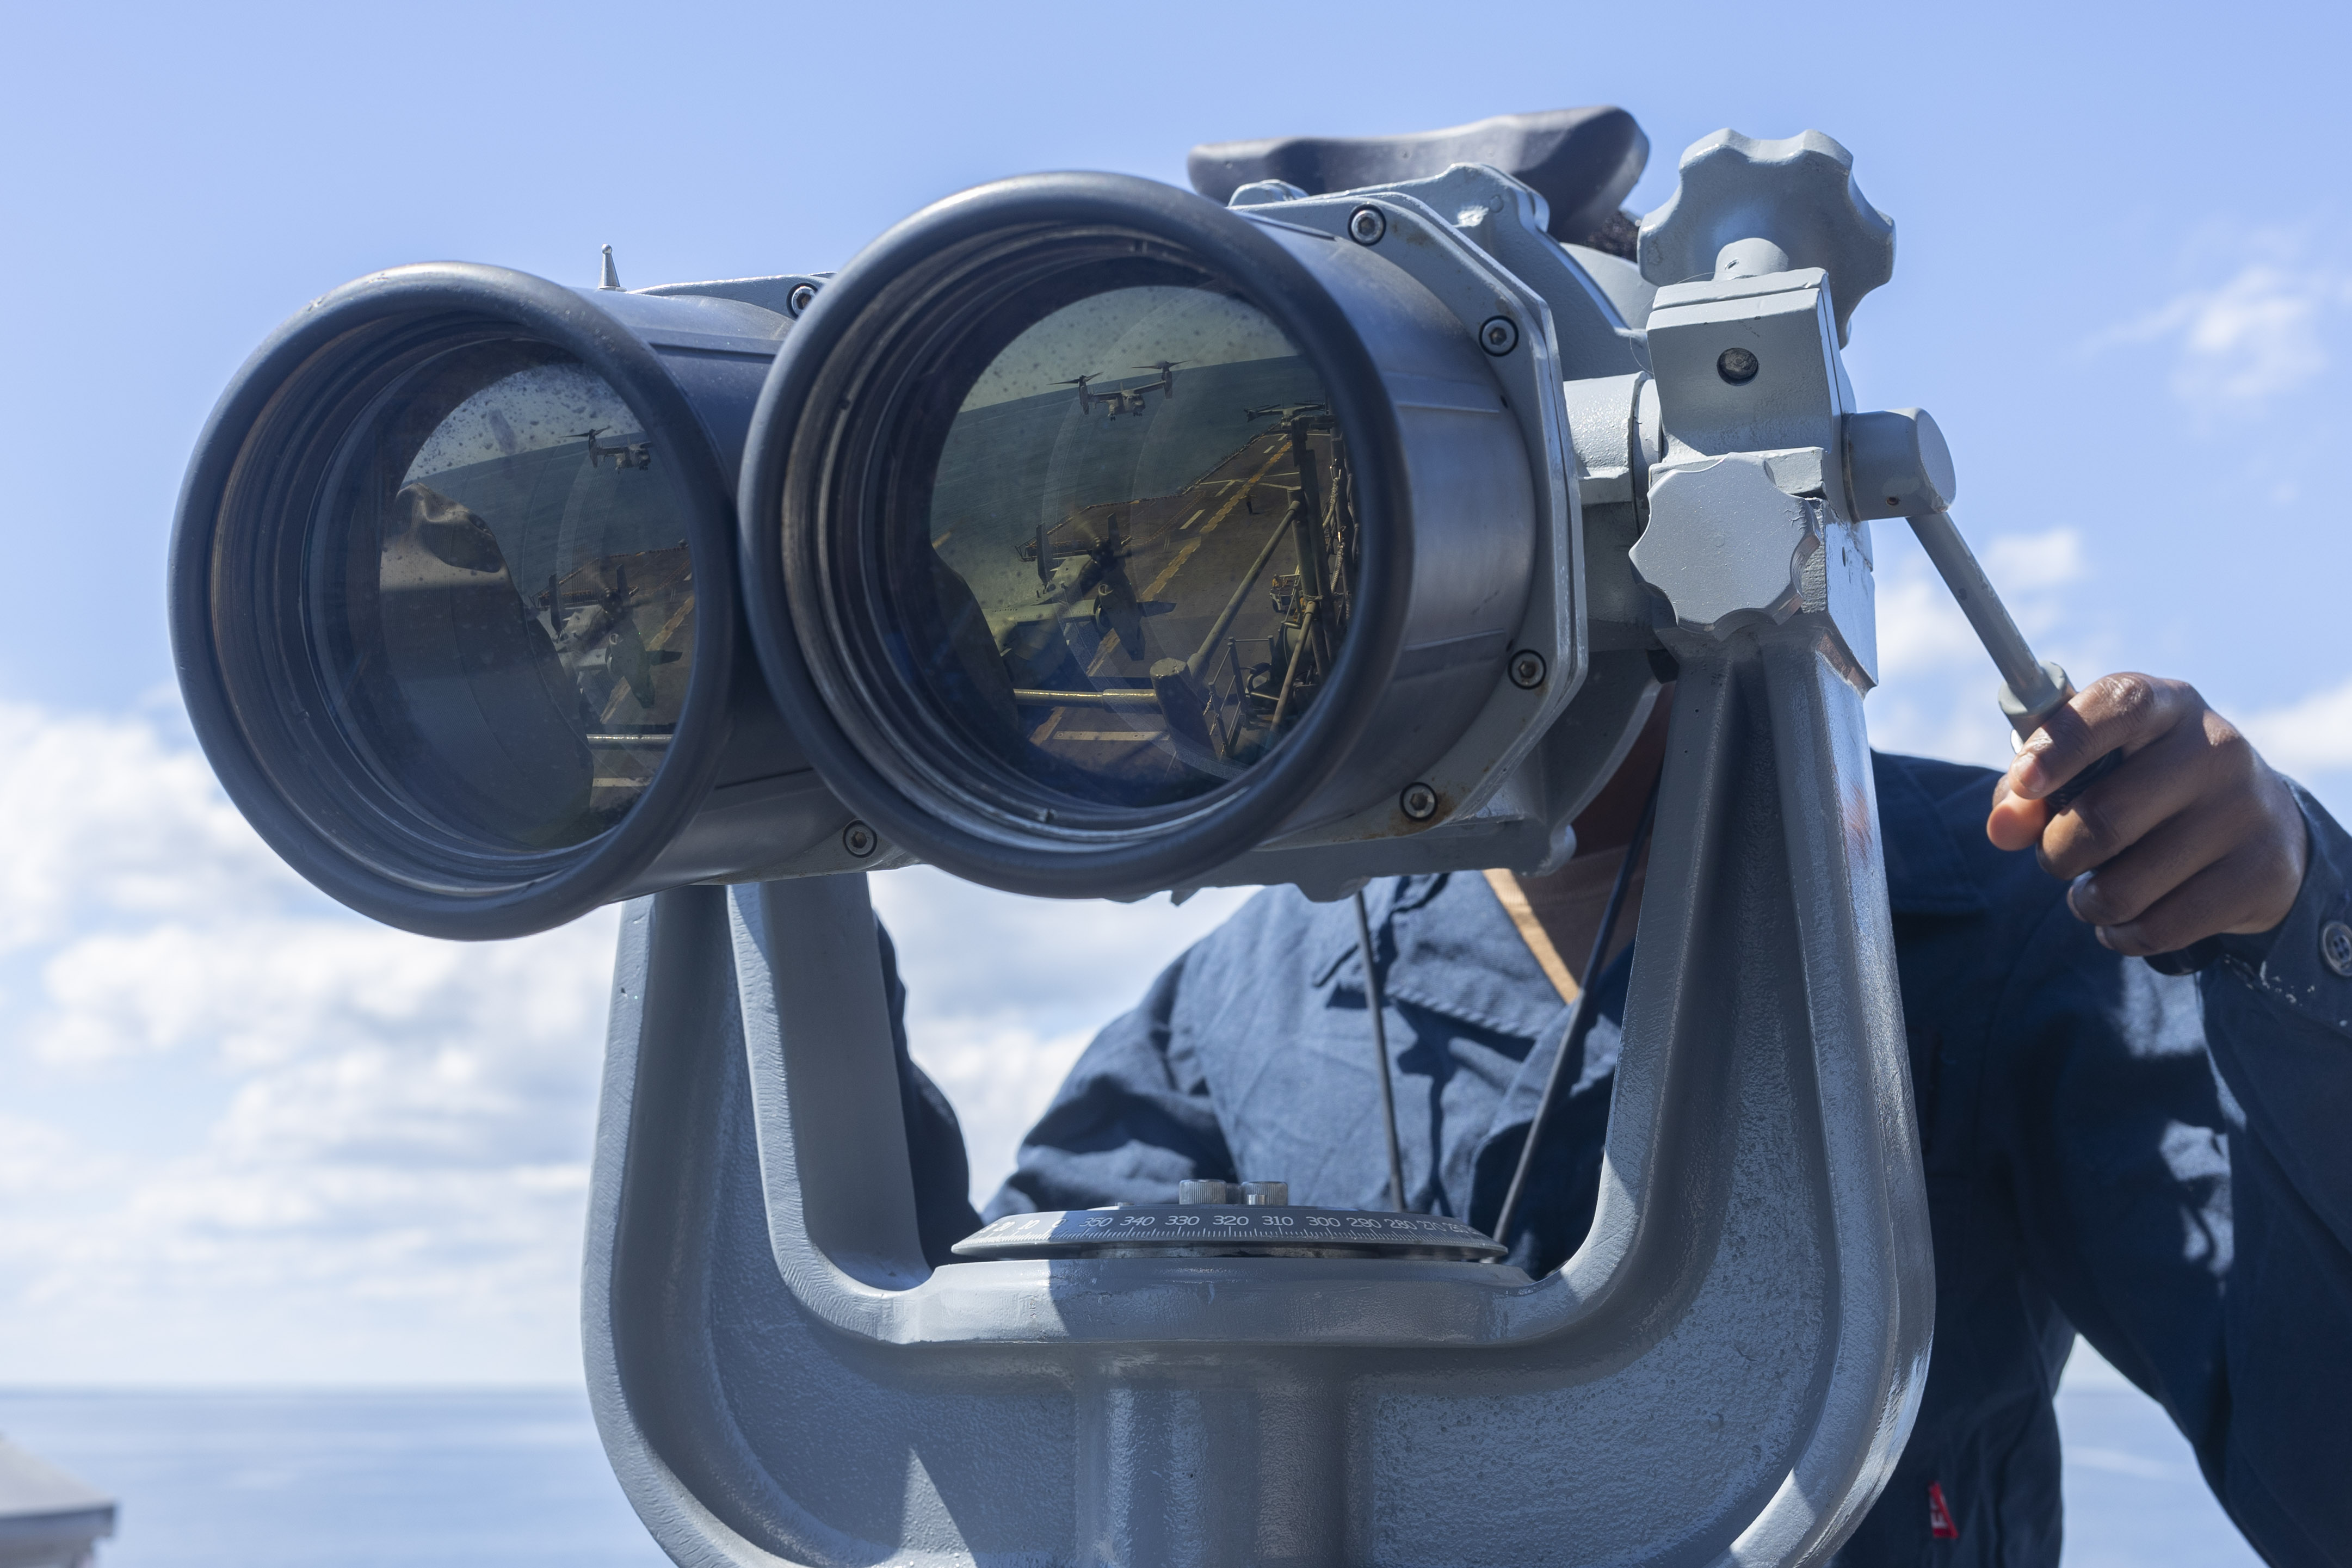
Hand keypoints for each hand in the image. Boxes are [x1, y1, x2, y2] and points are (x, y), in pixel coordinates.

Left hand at [1986, 674, 2308, 954]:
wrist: (2259, 826)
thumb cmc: (2145, 787)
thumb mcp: (2090, 767)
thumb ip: (2030, 789)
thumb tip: (2002, 828)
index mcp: (2167, 704)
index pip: (2115, 707)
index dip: (2059, 745)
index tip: (2024, 783)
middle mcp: (2215, 748)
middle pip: (2102, 817)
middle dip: (2056, 853)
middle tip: (2060, 856)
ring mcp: (2246, 811)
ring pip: (2123, 887)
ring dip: (2086, 902)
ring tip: (2096, 891)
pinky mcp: (2262, 874)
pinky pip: (2158, 928)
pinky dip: (2122, 935)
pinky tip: (2127, 920)